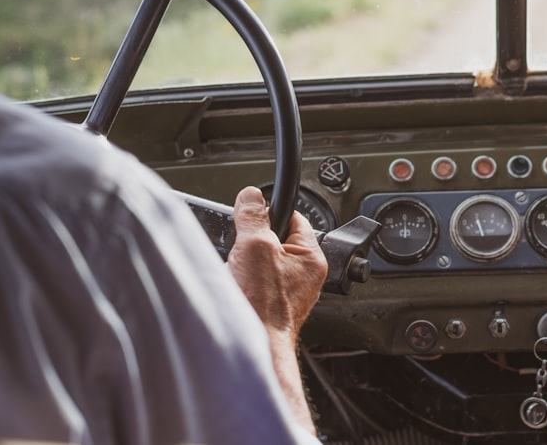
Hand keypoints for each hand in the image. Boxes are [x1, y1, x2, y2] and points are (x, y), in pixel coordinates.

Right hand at [228, 186, 327, 339]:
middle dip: (251, 244)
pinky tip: (235, 292)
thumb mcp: (254, 247)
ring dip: (242, 266)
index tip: (252, 214)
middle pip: (273, 241)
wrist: (252, 350)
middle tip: (242, 254)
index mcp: (311, 258)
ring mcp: (288, 295)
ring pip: (259, 265)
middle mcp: (304, 277)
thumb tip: (251, 196)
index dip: (270, 212)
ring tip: (238, 277)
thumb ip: (253, 217)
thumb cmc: (261, 307)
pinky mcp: (270, 309)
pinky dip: (240, 284)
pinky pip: (252, 285)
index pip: (294, 218)